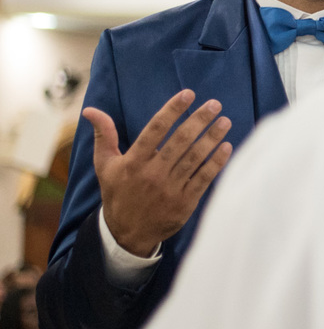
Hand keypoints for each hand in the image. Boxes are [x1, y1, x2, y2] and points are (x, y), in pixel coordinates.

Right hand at [86, 89, 233, 256]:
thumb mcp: (105, 165)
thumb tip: (90, 110)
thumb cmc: (118, 193)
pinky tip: (226, 147)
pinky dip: (216, 162)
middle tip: (215, 104)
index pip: (155, 130)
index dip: (172, 110)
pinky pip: (204, 178)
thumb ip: (104, 136)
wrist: (127, 234)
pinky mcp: (185, 202)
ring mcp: (170, 188)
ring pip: (195, 158)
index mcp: (133, 162)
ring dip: (212, 138)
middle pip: (180, 141)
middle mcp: (152, 174)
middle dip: (199, 120)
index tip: (188, 94)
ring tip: (225, 121)